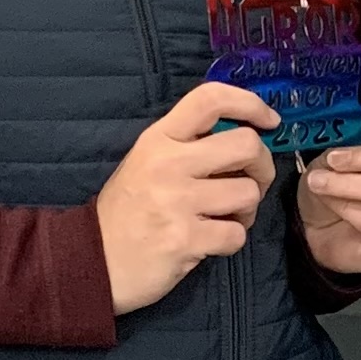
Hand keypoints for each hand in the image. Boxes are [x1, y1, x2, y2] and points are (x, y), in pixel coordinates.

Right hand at [98, 82, 279, 311]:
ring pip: (248, 193)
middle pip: (246, 145)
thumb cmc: (127, 211)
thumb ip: (187, 146)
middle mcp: (168, 164)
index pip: (210, 99)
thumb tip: (244, 140)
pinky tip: (211, 242)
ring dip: (247, 210)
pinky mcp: (185, 239)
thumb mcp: (146, 163)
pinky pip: (236, 234)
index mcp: (159, 139)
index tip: (269, 121)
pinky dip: (231, 241)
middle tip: (252, 182)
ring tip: (225, 218)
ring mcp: (177, 202)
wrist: (91, 260)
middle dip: (262, 166)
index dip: (250, 103)